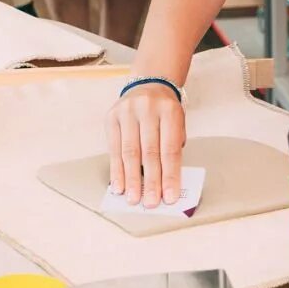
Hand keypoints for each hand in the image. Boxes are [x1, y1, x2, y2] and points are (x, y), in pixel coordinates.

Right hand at [106, 82, 184, 207]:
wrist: (148, 85)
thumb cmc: (165, 113)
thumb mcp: (176, 124)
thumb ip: (172, 150)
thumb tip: (165, 184)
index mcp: (170, 111)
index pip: (170, 149)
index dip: (170, 175)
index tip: (169, 197)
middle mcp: (148, 109)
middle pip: (149, 152)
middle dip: (150, 181)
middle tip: (150, 202)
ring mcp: (127, 111)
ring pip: (129, 152)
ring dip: (131, 179)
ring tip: (134, 199)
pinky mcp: (112, 117)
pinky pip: (114, 148)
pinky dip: (116, 170)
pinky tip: (119, 185)